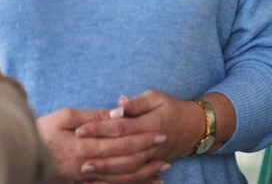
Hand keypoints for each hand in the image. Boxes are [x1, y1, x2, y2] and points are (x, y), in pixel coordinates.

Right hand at [38, 106, 167, 182]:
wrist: (22, 153)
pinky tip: (144, 182)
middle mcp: (87, 165)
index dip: (142, 138)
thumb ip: (94, 117)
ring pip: (120, 179)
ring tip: (162, 169)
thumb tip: (119, 112)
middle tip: (166, 147)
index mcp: (84, 145)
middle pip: (124, 161)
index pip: (120, 142)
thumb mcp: (64, 117)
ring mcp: (86, 177)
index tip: (159, 132)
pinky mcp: (84, 183)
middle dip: (148, 154)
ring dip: (143, 173)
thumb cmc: (42, 131)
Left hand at [74, 90, 204, 174]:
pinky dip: (117, 182)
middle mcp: (151, 143)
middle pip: (123, 153)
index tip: (79, 130)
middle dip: (100, 157)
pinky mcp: (152, 166)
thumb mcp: (156, 97)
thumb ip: (136, 102)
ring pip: (128, 170)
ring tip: (86, 174)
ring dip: (107, 173)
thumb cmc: (171, 107)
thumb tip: (118, 103)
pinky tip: (100, 183)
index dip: (100, 128)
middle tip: (78, 159)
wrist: (193, 128)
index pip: (121, 127)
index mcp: (151, 123)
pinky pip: (134, 178)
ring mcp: (152, 158)